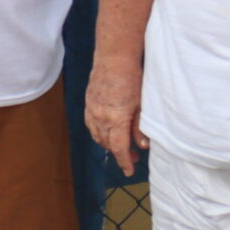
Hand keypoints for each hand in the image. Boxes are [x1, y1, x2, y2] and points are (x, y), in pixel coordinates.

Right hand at [85, 58, 146, 176]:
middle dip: (119, 153)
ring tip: (120, 144)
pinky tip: (106, 130)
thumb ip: (140, 127)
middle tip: (132, 156)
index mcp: (115, 120)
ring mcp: (92, 110)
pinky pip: (90, 124)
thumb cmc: (131, 79)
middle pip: (107, 144)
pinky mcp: (88, 102)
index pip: (119, 148)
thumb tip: (142, 145)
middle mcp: (100, 118)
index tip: (129, 171)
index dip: (125, 162)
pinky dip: (98, 132)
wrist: (114, 58)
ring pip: (96, 135)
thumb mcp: (142, 105)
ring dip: (107, 143)